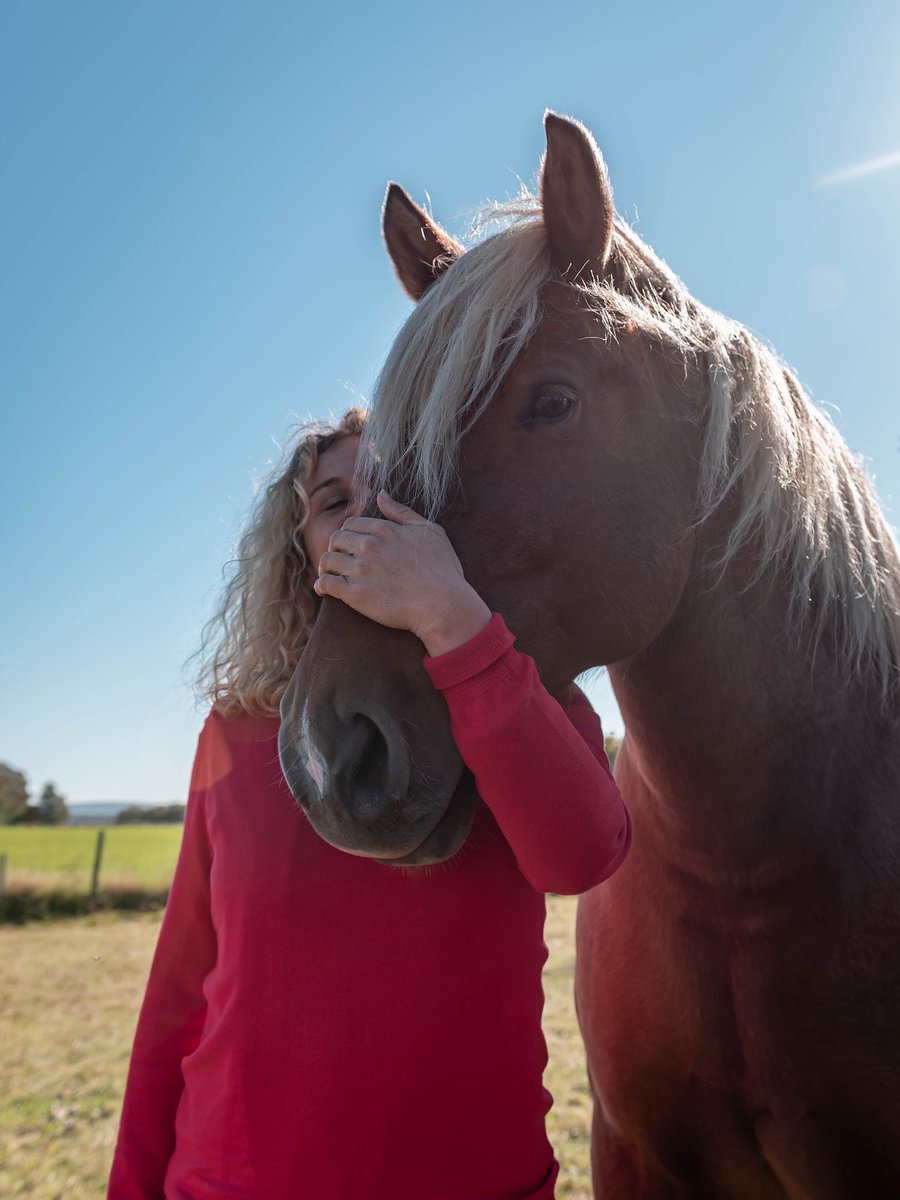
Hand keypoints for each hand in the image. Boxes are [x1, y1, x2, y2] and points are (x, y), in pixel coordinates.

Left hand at [314, 491, 491, 655]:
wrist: (443, 604)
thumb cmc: (442, 569)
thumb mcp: (430, 531)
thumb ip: (402, 512)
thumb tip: (381, 494)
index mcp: (384, 529)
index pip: (351, 524)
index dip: (349, 534)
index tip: (351, 545)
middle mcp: (369, 546)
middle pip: (336, 539)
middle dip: (337, 548)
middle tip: (340, 559)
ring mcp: (360, 570)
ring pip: (327, 559)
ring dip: (326, 566)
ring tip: (330, 574)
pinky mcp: (355, 594)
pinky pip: (326, 583)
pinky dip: (321, 585)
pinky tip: (323, 590)